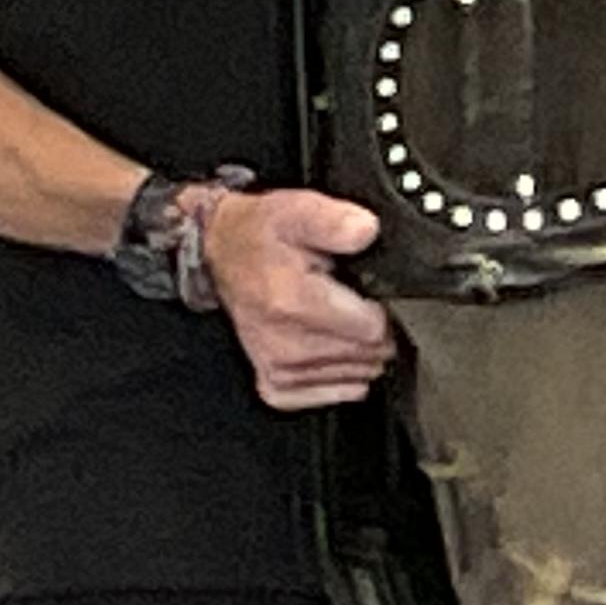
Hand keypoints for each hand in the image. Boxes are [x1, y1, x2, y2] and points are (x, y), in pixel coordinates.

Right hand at [201, 187, 397, 410]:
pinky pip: (332, 393)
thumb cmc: (261, 236)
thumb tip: (366, 231)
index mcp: (292, 303)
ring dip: (359, 350)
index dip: (383, 308)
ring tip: (338, 318)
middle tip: (352, 301)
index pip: (374, 330)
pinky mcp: (275, 383)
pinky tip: (334, 347)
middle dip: (375, 329)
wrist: (222, 253)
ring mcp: (279, 367)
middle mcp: (285, 343)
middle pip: (369, 355)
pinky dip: (342, 373)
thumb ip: (336, 221)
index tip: (368, 291)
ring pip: (358, 375)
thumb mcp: (299, 211)